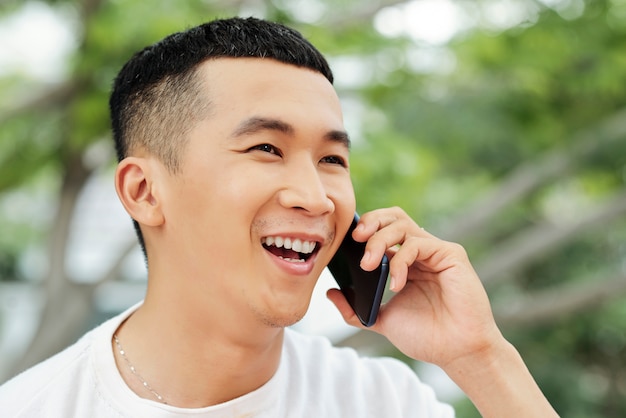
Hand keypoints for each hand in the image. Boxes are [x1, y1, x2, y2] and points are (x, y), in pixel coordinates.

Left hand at [327, 206, 502, 367]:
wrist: (456, 353)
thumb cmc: (426, 336)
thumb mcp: (380, 320)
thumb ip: (354, 309)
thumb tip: (330, 292)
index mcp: (405, 261)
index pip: (383, 229)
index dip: (364, 227)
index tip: (344, 241)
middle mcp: (421, 251)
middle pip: (393, 218)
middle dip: (370, 222)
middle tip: (355, 239)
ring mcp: (436, 251)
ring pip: (403, 225)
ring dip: (380, 240)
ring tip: (369, 265)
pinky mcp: (451, 255)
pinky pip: (418, 243)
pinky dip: (401, 260)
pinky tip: (396, 284)